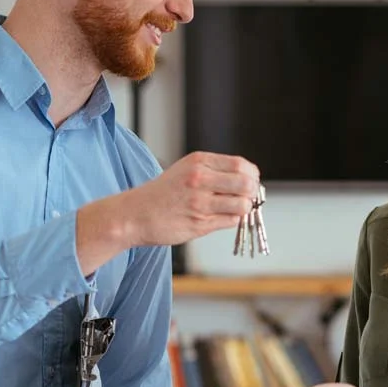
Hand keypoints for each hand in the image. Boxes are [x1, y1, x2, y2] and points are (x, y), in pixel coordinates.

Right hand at [122, 151, 259, 246]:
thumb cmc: (164, 193)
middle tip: (248, 196)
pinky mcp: (199, 224)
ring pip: (242, 205)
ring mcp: (200, 203)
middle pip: (246, 184)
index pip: (241, 165)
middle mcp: (200, 180)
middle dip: (252, 192)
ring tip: (235, 208)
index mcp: (199, 162)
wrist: (135, 214)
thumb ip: (216, 170)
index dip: (252, 174)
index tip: (251, 180)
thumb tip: (249, 178)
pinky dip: (232, 219)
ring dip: (244, 208)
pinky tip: (221, 216)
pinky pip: (231, 221)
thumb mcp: (187, 169)